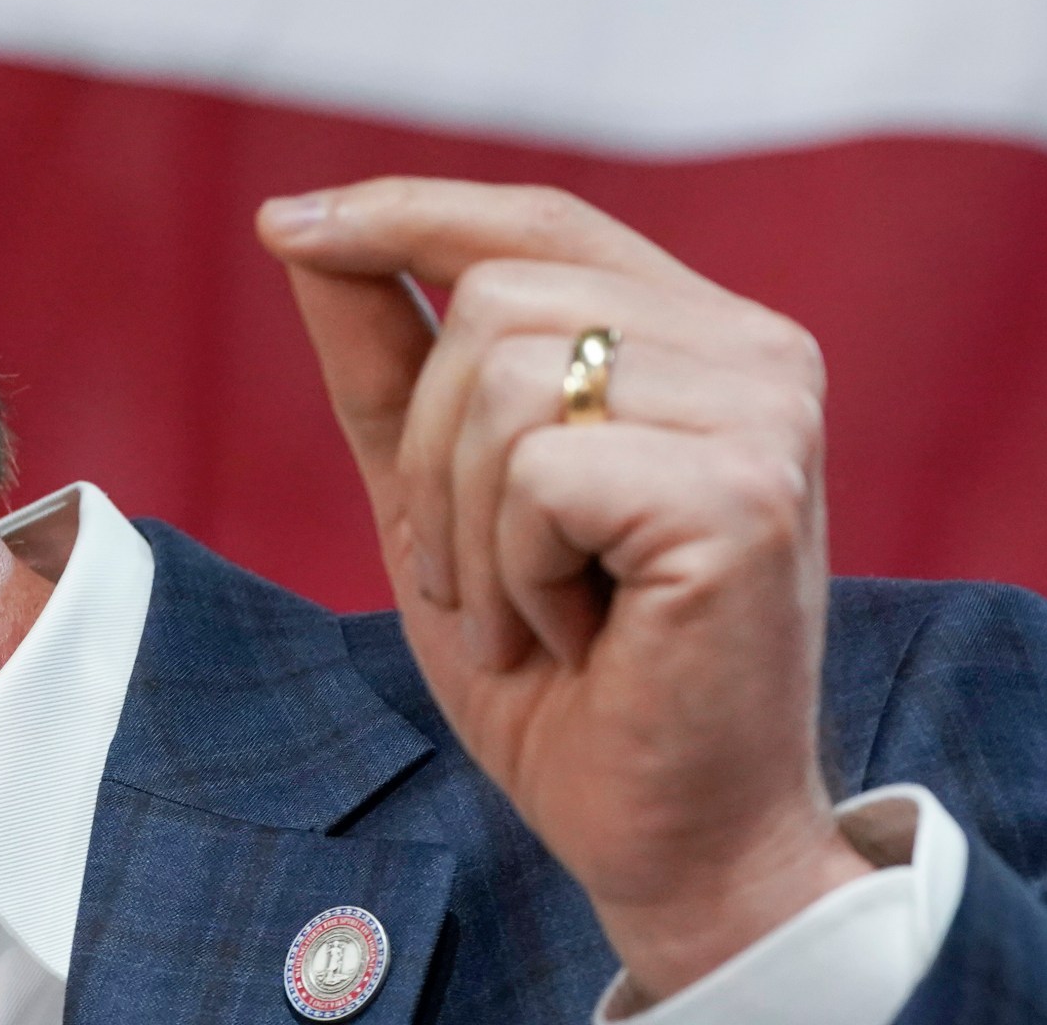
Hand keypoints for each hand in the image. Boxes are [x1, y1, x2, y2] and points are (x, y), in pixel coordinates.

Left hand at [257, 178, 872, 1002]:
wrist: (662, 834)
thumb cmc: (561, 674)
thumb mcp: (438, 494)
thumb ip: (386, 359)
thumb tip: (299, 225)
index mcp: (700, 335)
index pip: (534, 222)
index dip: (404, 212)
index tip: (281, 226)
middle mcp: (756, 353)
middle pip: (493, 298)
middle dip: (432, 455)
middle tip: (478, 579)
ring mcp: (765, 418)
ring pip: (502, 381)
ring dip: (469, 528)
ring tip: (529, 616)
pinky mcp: (745, 496)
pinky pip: (537, 474)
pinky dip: (514, 573)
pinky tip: (574, 638)